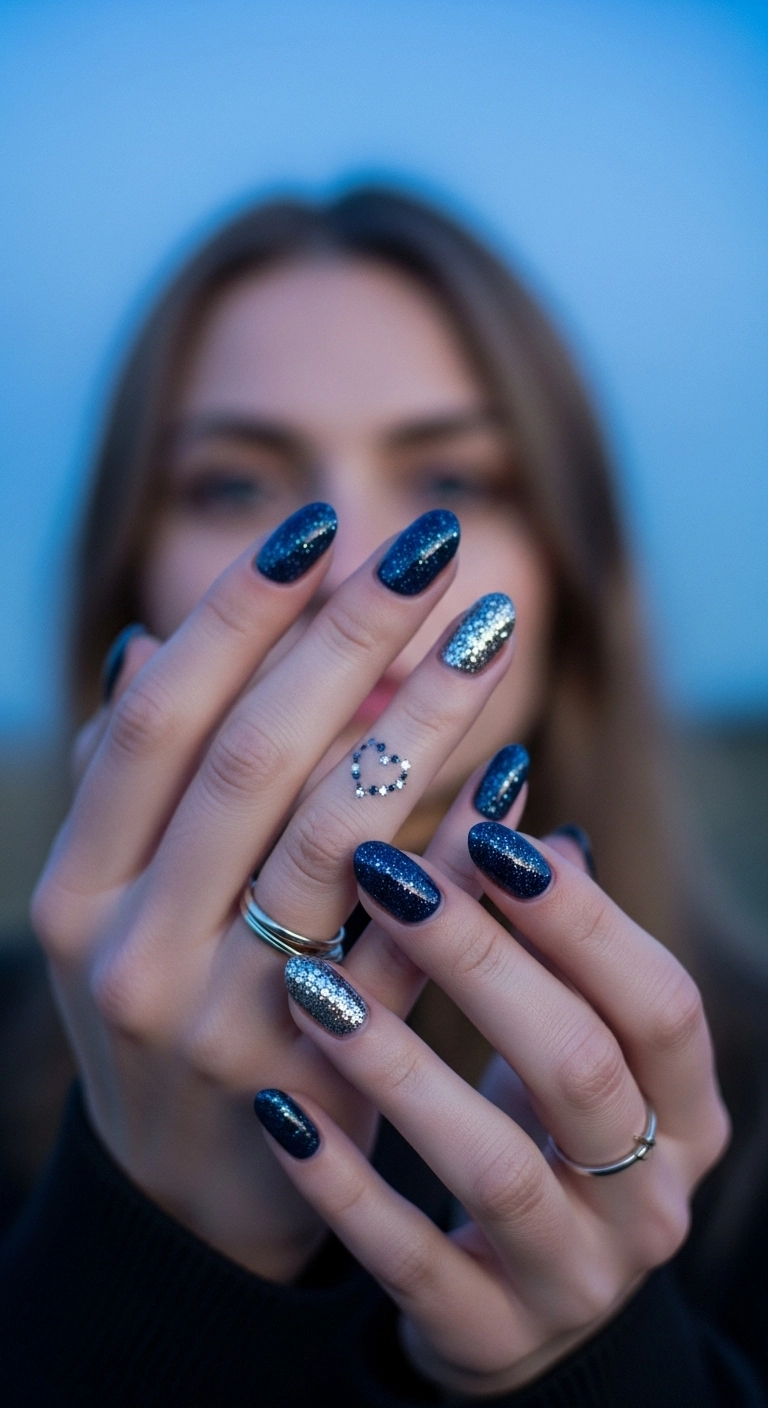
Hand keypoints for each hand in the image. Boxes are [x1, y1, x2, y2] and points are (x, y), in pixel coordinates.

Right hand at [32, 509, 516, 1280]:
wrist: (189, 1204)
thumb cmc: (160, 1014)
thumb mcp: (110, 907)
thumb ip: (127, 784)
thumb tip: (149, 642)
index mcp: (75, 890)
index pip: (159, 719)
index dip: (238, 612)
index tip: (320, 527)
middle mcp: (131, 951)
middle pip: (253, 756)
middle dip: (350, 635)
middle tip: (434, 548)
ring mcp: (221, 1021)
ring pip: (337, 835)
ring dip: (424, 719)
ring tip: (490, 633)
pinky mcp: (317, 1076)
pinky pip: (407, 941)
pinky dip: (464, 848)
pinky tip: (517, 773)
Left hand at [260, 816, 729, 1395]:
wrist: (521, 1303)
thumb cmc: (541, 1134)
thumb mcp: (568, 1046)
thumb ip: (554, 952)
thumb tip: (520, 826)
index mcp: (687, 1113)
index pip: (658, 1004)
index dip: (583, 919)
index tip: (488, 831)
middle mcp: (651, 1201)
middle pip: (580, 1068)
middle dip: (481, 963)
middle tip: (384, 877)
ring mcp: (575, 1278)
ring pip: (494, 1167)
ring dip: (401, 1069)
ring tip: (313, 986)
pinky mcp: (488, 1334)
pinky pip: (410, 1260)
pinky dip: (344, 1183)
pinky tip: (280, 1108)